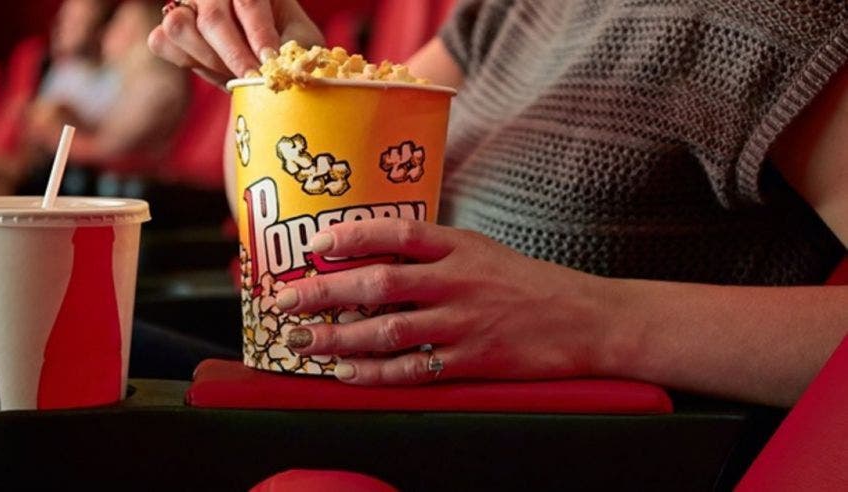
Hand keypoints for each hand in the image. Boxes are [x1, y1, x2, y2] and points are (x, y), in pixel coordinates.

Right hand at [148, 0, 323, 85]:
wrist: (265, 63)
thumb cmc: (286, 45)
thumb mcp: (300, 40)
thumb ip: (293, 47)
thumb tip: (278, 62)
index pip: (248, 0)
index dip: (258, 32)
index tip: (268, 60)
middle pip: (212, 16)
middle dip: (234, 55)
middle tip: (252, 78)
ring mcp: (185, 5)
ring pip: (179, 26)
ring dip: (209, 59)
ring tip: (233, 75)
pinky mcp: (167, 29)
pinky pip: (161, 42)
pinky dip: (185, 61)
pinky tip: (211, 69)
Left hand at [275, 219, 612, 384]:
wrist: (586, 319)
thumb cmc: (529, 283)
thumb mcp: (484, 250)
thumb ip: (436, 251)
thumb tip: (377, 253)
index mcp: (460, 246)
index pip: (396, 232)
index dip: (351, 235)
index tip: (314, 242)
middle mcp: (458, 281)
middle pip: (378, 283)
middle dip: (324, 293)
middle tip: (285, 301)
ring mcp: (464, 323)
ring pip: (387, 331)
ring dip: (338, 338)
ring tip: (301, 342)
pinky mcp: (473, 361)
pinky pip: (413, 369)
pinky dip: (375, 373)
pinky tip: (346, 373)